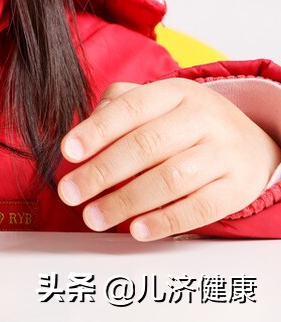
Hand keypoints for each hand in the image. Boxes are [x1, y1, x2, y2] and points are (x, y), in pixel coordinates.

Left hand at [56, 78, 280, 240]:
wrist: (253, 140)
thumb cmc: (187, 123)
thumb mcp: (158, 102)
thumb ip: (118, 107)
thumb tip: (86, 130)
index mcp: (175, 92)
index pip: (131, 108)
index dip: (96, 131)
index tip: (68, 152)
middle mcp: (203, 118)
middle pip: (145, 146)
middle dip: (101, 172)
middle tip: (70, 193)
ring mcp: (224, 153)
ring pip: (170, 179)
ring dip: (125, 201)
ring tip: (94, 216)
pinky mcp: (238, 188)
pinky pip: (199, 208)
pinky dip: (164, 221)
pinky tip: (137, 229)